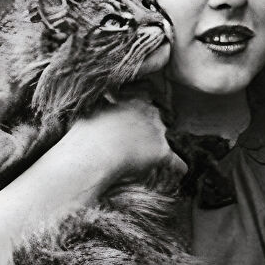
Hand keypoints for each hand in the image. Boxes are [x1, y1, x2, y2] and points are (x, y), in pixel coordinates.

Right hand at [62, 99, 186, 188]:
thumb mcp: (92, 109)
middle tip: (138, 139)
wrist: (94, 151)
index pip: (148, 92)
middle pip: (159, 115)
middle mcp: (150, 112)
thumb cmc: (86, 132)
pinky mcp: (162, 152)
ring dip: (160, 146)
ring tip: (149, 159)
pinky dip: (177, 168)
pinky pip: (177, 162)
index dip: (144, 104)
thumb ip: (102, 105)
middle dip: (152, 126)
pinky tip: (178, 172)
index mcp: (134, 98)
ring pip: (167, 138)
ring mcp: (158, 132)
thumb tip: (100, 105)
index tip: (138, 113)